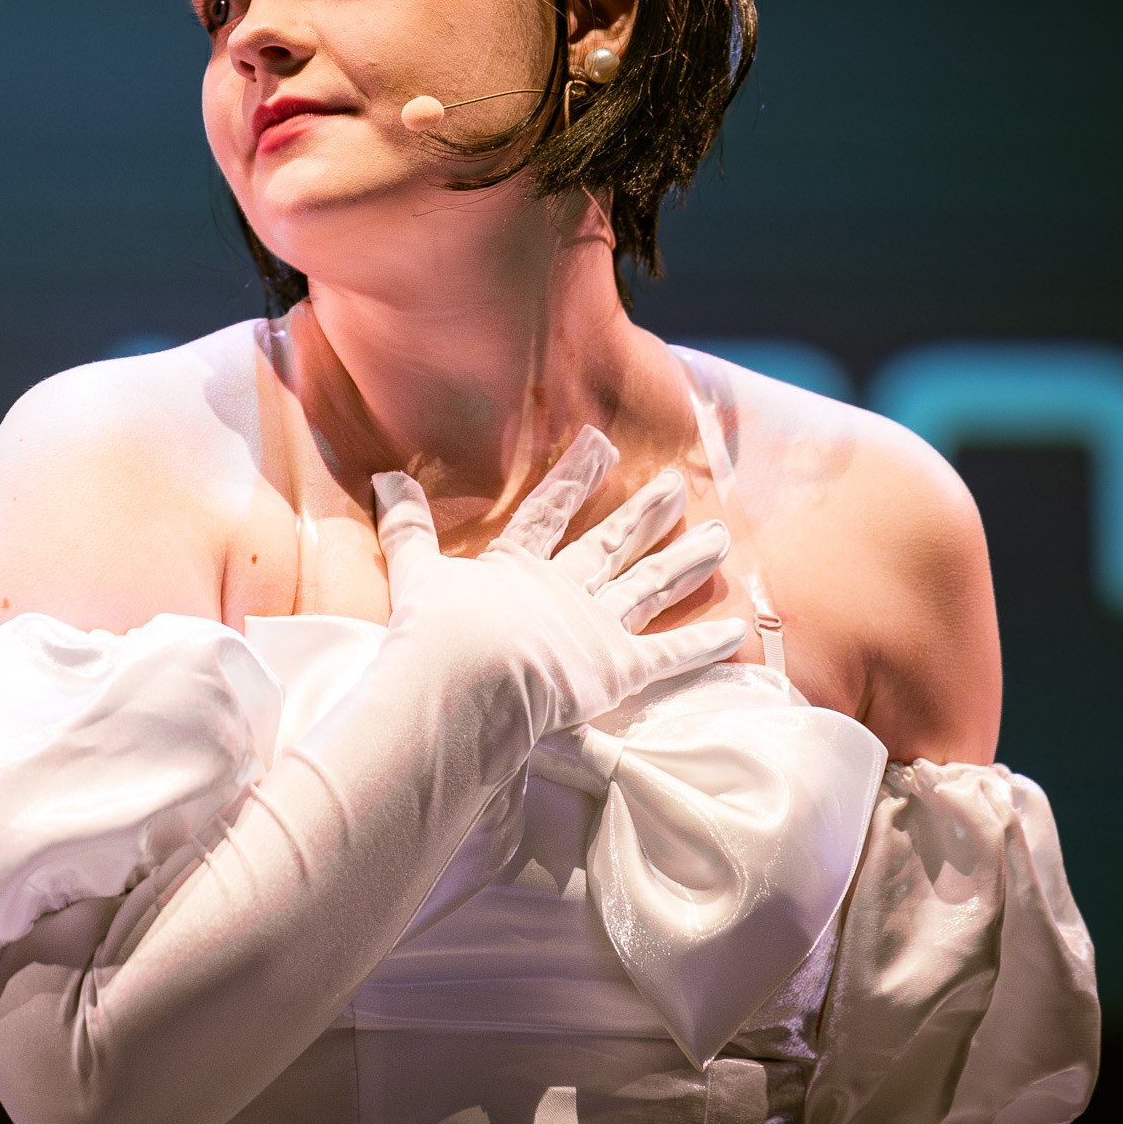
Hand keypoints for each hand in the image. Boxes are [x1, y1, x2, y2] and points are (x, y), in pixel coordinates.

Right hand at [373, 426, 746, 741]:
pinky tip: (736, 629)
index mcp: (518, 565)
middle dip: (645, 512)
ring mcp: (596, 626)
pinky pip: (669, 656)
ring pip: (650, 586)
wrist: (467, 680)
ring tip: (721, 535)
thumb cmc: (436, 634)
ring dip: (685, 560)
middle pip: (612, 543)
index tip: (598, 443)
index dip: (573, 477)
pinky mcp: (619, 669)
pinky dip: (702, 643)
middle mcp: (565, 589)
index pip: (548, 512)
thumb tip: (385, 477)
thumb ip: (407, 529)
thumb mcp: (415, 573)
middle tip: (676, 483)